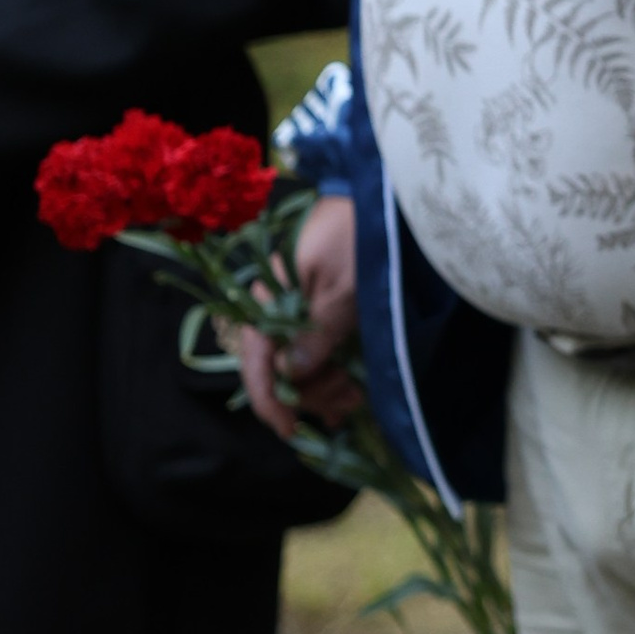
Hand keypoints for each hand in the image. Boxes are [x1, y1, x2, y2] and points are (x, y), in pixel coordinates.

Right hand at [242, 192, 363, 438]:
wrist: (379, 204)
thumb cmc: (357, 237)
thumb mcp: (342, 289)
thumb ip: (316, 333)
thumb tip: (290, 377)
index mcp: (269, 301)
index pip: (256, 360)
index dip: (269, 400)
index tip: (290, 429)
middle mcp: (277, 312)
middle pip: (280, 372)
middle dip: (310, 395)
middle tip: (347, 402)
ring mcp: (299, 316)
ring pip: (301, 370)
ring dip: (325, 390)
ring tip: (355, 396)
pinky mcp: (321, 317)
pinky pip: (319, 357)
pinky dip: (334, 377)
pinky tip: (352, 390)